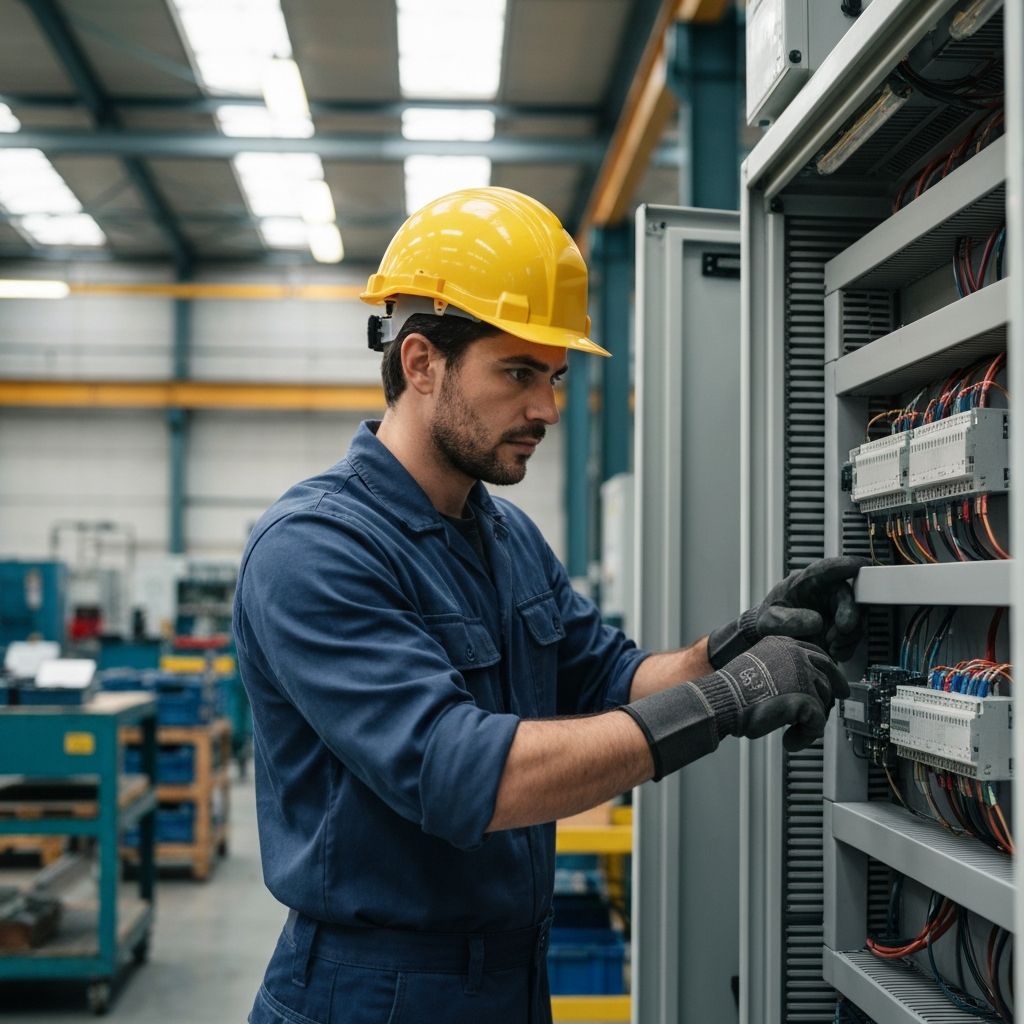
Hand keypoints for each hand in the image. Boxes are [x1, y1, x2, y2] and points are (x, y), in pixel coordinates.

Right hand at [621, 636, 849, 779]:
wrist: (720, 701)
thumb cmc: (731, 691)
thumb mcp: (759, 669)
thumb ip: (781, 671)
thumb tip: (803, 688)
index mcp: (783, 644)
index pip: (819, 654)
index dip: (832, 674)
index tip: (838, 688)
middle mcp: (796, 654)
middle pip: (828, 677)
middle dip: (826, 700)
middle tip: (820, 715)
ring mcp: (802, 674)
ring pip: (824, 702)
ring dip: (811, 722)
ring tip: (793, 732)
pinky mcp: (805, 697)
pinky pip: (817, 722)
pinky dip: (805, 737)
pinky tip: (791, 741)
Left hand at [707, 556, 867, 667]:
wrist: (769, 638)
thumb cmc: (768, 620)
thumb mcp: (767, 621)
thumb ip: (786, 620)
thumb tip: (816, 622)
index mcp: (805, 582)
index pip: (826, 569)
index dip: (844, 565)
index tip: (858, 565)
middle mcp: (825, 593)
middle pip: (848, 594)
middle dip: (850, 612)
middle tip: (844, 628)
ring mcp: (835, 610)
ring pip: (856, 616)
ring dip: (848, 634)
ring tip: (831, 645)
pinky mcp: (840, 629)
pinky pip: (854, 636)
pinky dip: (848, 646)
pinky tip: (834, 651)